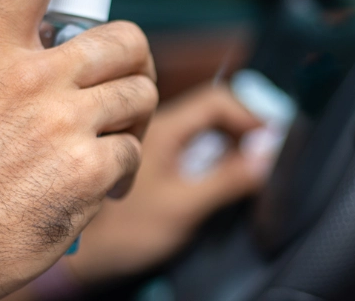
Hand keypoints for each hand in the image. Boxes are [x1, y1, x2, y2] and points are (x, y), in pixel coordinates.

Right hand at [0, 0, 157, 299]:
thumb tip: (37, 36)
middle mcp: (32, 80)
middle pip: (124, 39)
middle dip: (134, 64)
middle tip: (123, 87)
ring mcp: (64, 123)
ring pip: (140, 94)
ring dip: (131, 121)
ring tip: (103, 146)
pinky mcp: (91, 167)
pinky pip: (135, 150)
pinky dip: (123, 170)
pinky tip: (95, 186)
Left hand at [64, 85, 272, 284]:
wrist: (83, 254)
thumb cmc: (122, 233)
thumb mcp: (183, 207)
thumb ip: (226, 179)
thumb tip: (266, 155)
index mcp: (161, 129)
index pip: (215, 101)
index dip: (248, 115)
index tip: (271, 138)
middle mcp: (155, 128)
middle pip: (209, 108)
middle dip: (241, 126)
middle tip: (263, 153)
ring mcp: (152, 143)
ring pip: (199, 126)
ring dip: (227, 140)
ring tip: (246, 165)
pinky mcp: (150, 162)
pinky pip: (188, 144)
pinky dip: (211, 153)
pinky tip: (220, 174)